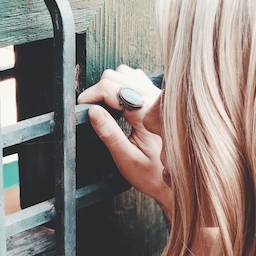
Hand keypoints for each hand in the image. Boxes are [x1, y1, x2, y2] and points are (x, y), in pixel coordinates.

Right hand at [78, 65, 172, 217]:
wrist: (174, 182)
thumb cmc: (151, 174)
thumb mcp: (126, 158)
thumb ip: (109, 133)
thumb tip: (92, 111)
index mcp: (146, 113)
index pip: (111, 89)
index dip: (91, 95)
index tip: (80, 106)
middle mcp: (154, 99)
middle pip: (116, 76)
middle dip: (98, 90)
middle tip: (91, 110)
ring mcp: (157, 96)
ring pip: (125, 73)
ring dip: (110, 86)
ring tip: (105, 107)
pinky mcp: (157, 97)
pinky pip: (135, 79)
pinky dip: (122, 86)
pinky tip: (119, 104)